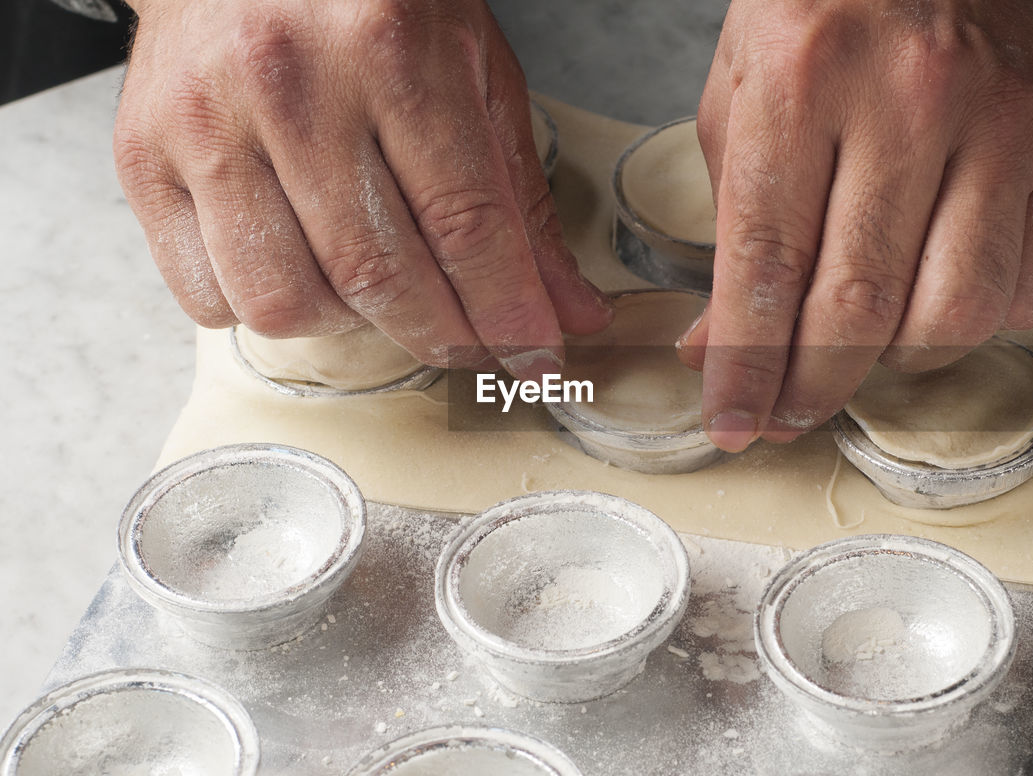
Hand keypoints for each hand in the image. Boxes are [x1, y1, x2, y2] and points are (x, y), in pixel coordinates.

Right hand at [115, 0, 611, 375]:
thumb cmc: (369, 3)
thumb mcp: (472, 73)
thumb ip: (519, 199)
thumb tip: (568, 311)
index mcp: (390, 51)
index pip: (466, 224)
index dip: (508, 312)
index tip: (534, 358)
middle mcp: (289, 87)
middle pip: (378, 277)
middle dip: (443, 336)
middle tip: (472, 344)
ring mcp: (205, 125)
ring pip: (283, 302)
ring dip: (348, 325)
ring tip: (376, 288)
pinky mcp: (142, 157)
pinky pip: (204, 296)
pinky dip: (262, 309)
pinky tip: (298, 267)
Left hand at [679, 0, 1032, 450]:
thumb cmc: (824, 9)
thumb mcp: (743, 93)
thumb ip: (731, 222)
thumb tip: (718, 347)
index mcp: (805, 79)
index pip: (768, 262)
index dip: (746, 365)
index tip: (732, 424)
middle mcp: (909, 100)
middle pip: (859, 306)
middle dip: (812, 388)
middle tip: (786, 416)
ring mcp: (1001, 122)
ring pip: (953, 313)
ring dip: (895, 365)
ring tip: (859, 354)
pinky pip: (1028, 286)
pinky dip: (978, 322)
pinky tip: (934, 295)